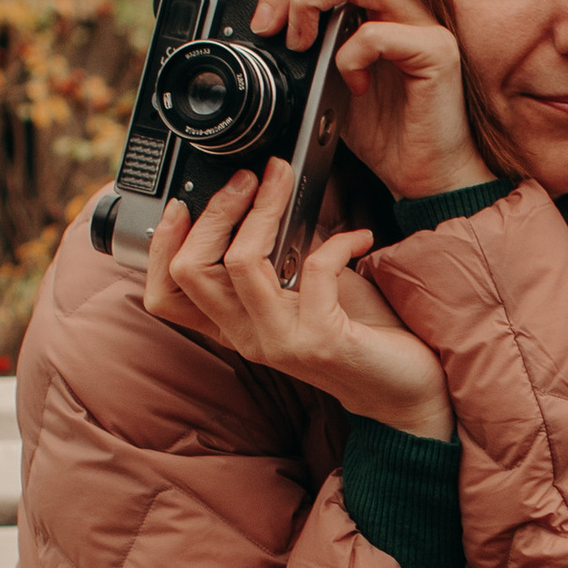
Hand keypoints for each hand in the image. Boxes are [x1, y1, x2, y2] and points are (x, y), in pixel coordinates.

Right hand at [141, 157, 452, 438]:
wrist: (406, 390)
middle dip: (216, 210)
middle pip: (191, 270)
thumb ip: (274, 260)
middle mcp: (248, 338)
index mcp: (235, 327)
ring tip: (285, 183)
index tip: (184, 203)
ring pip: (240, 261)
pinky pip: (315, 268)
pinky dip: (339, 241)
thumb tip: (261, 197)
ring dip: (265, 208)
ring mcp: (281, 342)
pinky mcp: (321, 341)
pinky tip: (360, 237)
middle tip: (249, 177)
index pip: (165, 296)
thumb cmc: (358, 334)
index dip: (161, 247)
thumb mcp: (302, 293)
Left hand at [206, 0, 497, 204]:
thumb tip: (247, 31)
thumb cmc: (380, 132)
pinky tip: (352, 86)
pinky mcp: (435, 51)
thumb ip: (296, 50)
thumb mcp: (320, 84)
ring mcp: (417, 20)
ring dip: (309, 1)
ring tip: (296, 45)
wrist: (424, 176)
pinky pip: (380, 33)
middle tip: (262, 24)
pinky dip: (350, 57)